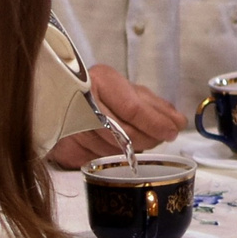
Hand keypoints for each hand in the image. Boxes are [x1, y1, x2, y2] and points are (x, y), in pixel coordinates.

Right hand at [50, 64, 186, 167]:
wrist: (58, 95)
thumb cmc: (101, 91)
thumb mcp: (130, 91)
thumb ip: (155, 106)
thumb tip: (179, 122)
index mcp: (101, 80)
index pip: (133, 109)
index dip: (155, 123)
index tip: (172, 131)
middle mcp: (82, 100)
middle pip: (124, 132)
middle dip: (148, 139)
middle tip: (161, 138)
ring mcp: (70, 125)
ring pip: (112, 147)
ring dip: (132, 148)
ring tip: (143, 140)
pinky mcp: (64, 144)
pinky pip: (97, 157)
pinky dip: (113, 154)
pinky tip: (120, 146)